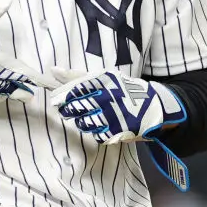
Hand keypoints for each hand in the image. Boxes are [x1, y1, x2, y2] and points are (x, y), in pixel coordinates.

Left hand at [49, 69, 186, 144]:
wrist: (154, 105)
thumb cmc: (123, 89)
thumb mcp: (103, 77)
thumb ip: (77, 76)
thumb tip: (53, 70)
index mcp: (102, 83)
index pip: (73, 91)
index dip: (63, 97)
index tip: (58, 99)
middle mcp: (106, 99)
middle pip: (75, 109)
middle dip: (69, 110)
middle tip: (70, 109)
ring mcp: (111, 116)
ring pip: (83, 123)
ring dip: (81, 122)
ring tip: (87, 117)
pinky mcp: (117, 132)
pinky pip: (96, 135)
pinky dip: (95, 132)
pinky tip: (100, 125)